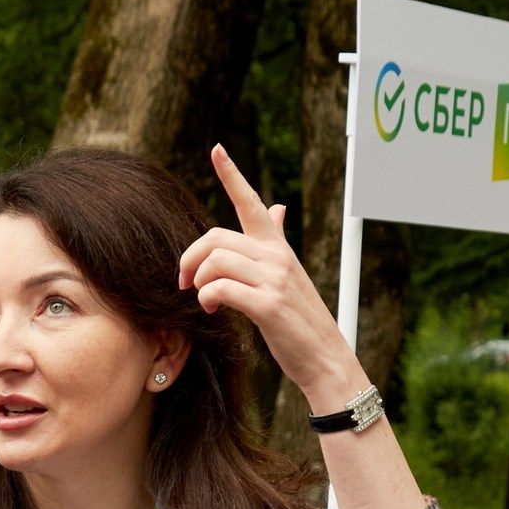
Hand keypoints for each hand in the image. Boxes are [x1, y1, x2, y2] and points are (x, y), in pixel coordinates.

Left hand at [177, 145, 362, 405]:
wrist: (325, 359)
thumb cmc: (300, 320)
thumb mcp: (289, 275)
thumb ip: (276, 240)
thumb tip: (277, 208)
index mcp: (278, 247)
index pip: (252, 202)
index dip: (232, 174)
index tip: (217, 149)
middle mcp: (277, 257)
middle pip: (216, 237)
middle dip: (190, 257)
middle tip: (184, 282)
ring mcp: (274, 279)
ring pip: (216, 261)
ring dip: (198, 281)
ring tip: (203, 300)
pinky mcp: (268, 305)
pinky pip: (221, 288)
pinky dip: (207, 297)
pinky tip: (211, 309)